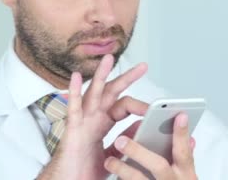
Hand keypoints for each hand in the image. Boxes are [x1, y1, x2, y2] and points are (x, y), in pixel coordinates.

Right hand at [37, 54, 148, 179]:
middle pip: (112, 93)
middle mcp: (92, 119)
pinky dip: (74, 92)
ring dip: (102, 75)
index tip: (156, 107)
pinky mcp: (72, 129)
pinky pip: (74, 108)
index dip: (140, 104)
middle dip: (126, 78)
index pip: (123, 107)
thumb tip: (142, 127)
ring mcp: (81, 122)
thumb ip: (127, 140)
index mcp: (102, 125)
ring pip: (93, 94)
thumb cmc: (84, 172)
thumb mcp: (113, 155)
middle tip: (143, 67)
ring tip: (109, 58)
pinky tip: (77, 77)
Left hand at [104, 113, 197, 179]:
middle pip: (159, 166)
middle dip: (139, 152)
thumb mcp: (186, 177)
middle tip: (120, 139)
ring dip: (123, 170)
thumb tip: (189, 138)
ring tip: (109, 162)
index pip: (184, 152)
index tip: (179, 114)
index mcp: (186, 175)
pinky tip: (109, 175)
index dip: (182, 134)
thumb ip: (184, 158)